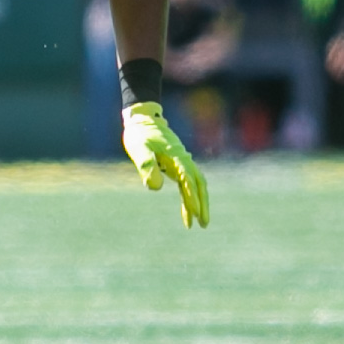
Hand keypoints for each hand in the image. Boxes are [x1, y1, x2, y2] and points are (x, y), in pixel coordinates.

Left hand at [120, 101, 208, 227]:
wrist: (143, 120)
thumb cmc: (140, 135)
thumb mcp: (139, 149)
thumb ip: (147, 166)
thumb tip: (156, 188)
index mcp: (176, 156)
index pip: (188, 179)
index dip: (192, 196)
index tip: (195, 212)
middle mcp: (183, 160)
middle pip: (199, 184)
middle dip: (202, 204)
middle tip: (204, 224)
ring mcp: (182, 163)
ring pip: (197, 186)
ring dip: (199, 203)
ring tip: (201, 223)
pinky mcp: (178, 166)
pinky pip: (188, 185)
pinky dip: (189, 199)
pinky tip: (187, 213)